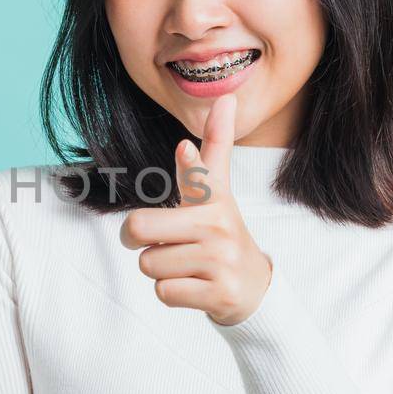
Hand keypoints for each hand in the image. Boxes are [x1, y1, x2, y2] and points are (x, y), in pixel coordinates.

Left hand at [118, 93, 269, 325]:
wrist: (254, 290)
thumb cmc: (220, 237)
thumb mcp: (217, 196)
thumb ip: (212, 152)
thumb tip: (224, 99)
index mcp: (215, 201)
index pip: (200, 177)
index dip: (190, 164)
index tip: (183, 147)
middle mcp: (219, 227)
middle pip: (139, 228)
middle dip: (138, 240)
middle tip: (161, 243)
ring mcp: (220, 261)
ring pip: (149, 264)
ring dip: (161, 270)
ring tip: (188, 267)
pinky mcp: (218, 294)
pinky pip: (163, 292)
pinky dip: (171, 293)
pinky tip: (194, 286)